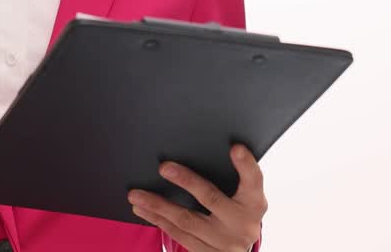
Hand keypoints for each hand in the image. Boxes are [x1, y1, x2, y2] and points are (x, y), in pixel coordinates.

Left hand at [127, 143, 265, 251]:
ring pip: (187, 220)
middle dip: (187, 181)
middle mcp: (242, 224)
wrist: (239, 251)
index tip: (236, 148)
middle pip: (212, 199)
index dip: (246, 165)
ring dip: (159, 205)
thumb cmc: (237, 214)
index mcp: (254, 204)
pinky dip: (159, 221)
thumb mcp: (243, 198)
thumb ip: (230, 179)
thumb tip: (200, 149)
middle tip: (164, 167)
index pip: (254, 182)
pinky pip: (179, 235)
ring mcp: (225, 242)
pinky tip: (144, 209)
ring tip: (136, 194)